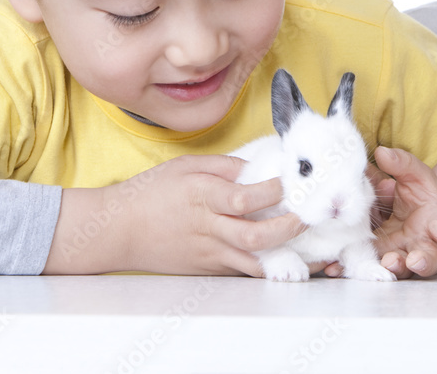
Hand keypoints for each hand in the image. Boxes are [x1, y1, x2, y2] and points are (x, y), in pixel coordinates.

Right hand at [44, 154, 306, 275]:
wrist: (117, 230)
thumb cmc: (151, 191)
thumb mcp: (186, 165)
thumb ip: (225, 166)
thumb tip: (261, 166)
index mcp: (203, 196)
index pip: (245, 198)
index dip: (274, 190)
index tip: (294, 180)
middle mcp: (208, 227)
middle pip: (256, 235)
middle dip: (290, 228)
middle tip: (311, 216)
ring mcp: (209, 252)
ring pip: (254, 262)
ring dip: (289, 257)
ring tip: (318, 251)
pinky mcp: (208, 268)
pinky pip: (244, 270)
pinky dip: (270, 268)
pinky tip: (294, 263)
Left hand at [336, 146, 436, 278]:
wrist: (413, 218)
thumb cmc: (421, 197)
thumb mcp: (415, 176)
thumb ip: (402, 164)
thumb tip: (381, 152)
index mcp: (436, 222)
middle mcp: (422, 244)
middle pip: (428, 259)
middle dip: (423, 261)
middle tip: (415, 260)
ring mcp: (402, 255)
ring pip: (402, 268)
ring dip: (394, 266)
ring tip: (387, 263)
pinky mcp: (380, 258)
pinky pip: (369, 265)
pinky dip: (355, 266)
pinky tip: (338, 267)